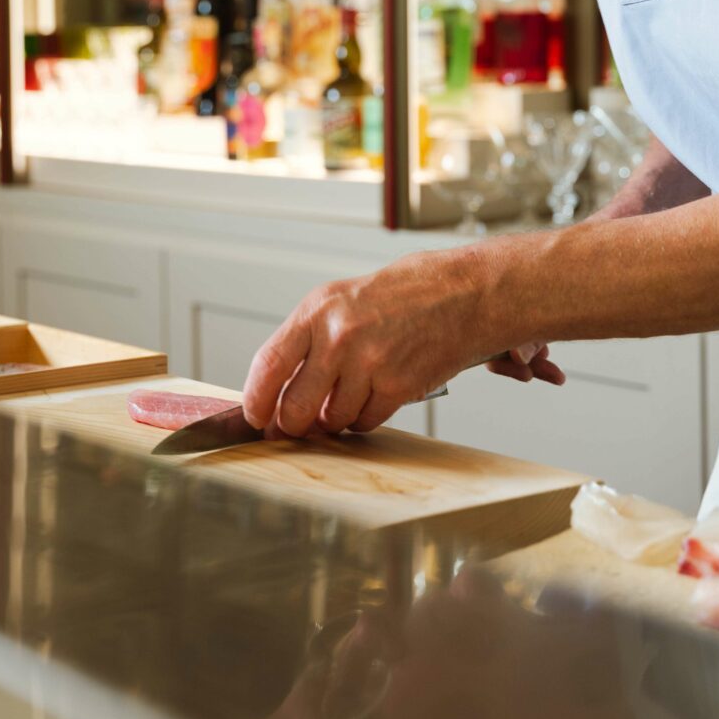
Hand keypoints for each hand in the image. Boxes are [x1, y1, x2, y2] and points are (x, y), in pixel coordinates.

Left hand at [243, 243, 557, 436]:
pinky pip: (365, 422)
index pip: (267, 365)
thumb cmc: (405, 294)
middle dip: (293, 425)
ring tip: (355, 389)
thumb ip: (308, 341)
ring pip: (331, 420)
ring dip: (337, 418)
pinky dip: (366, 416)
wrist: (463, 293)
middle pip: (294, 408)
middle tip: (298, 424)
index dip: (255, 401)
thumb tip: (278, 389)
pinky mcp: (396, 386)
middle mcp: (338, 336)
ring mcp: (367, 363)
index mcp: (317, 310)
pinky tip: (379, 391)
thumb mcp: (342, 300)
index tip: (255, 417)